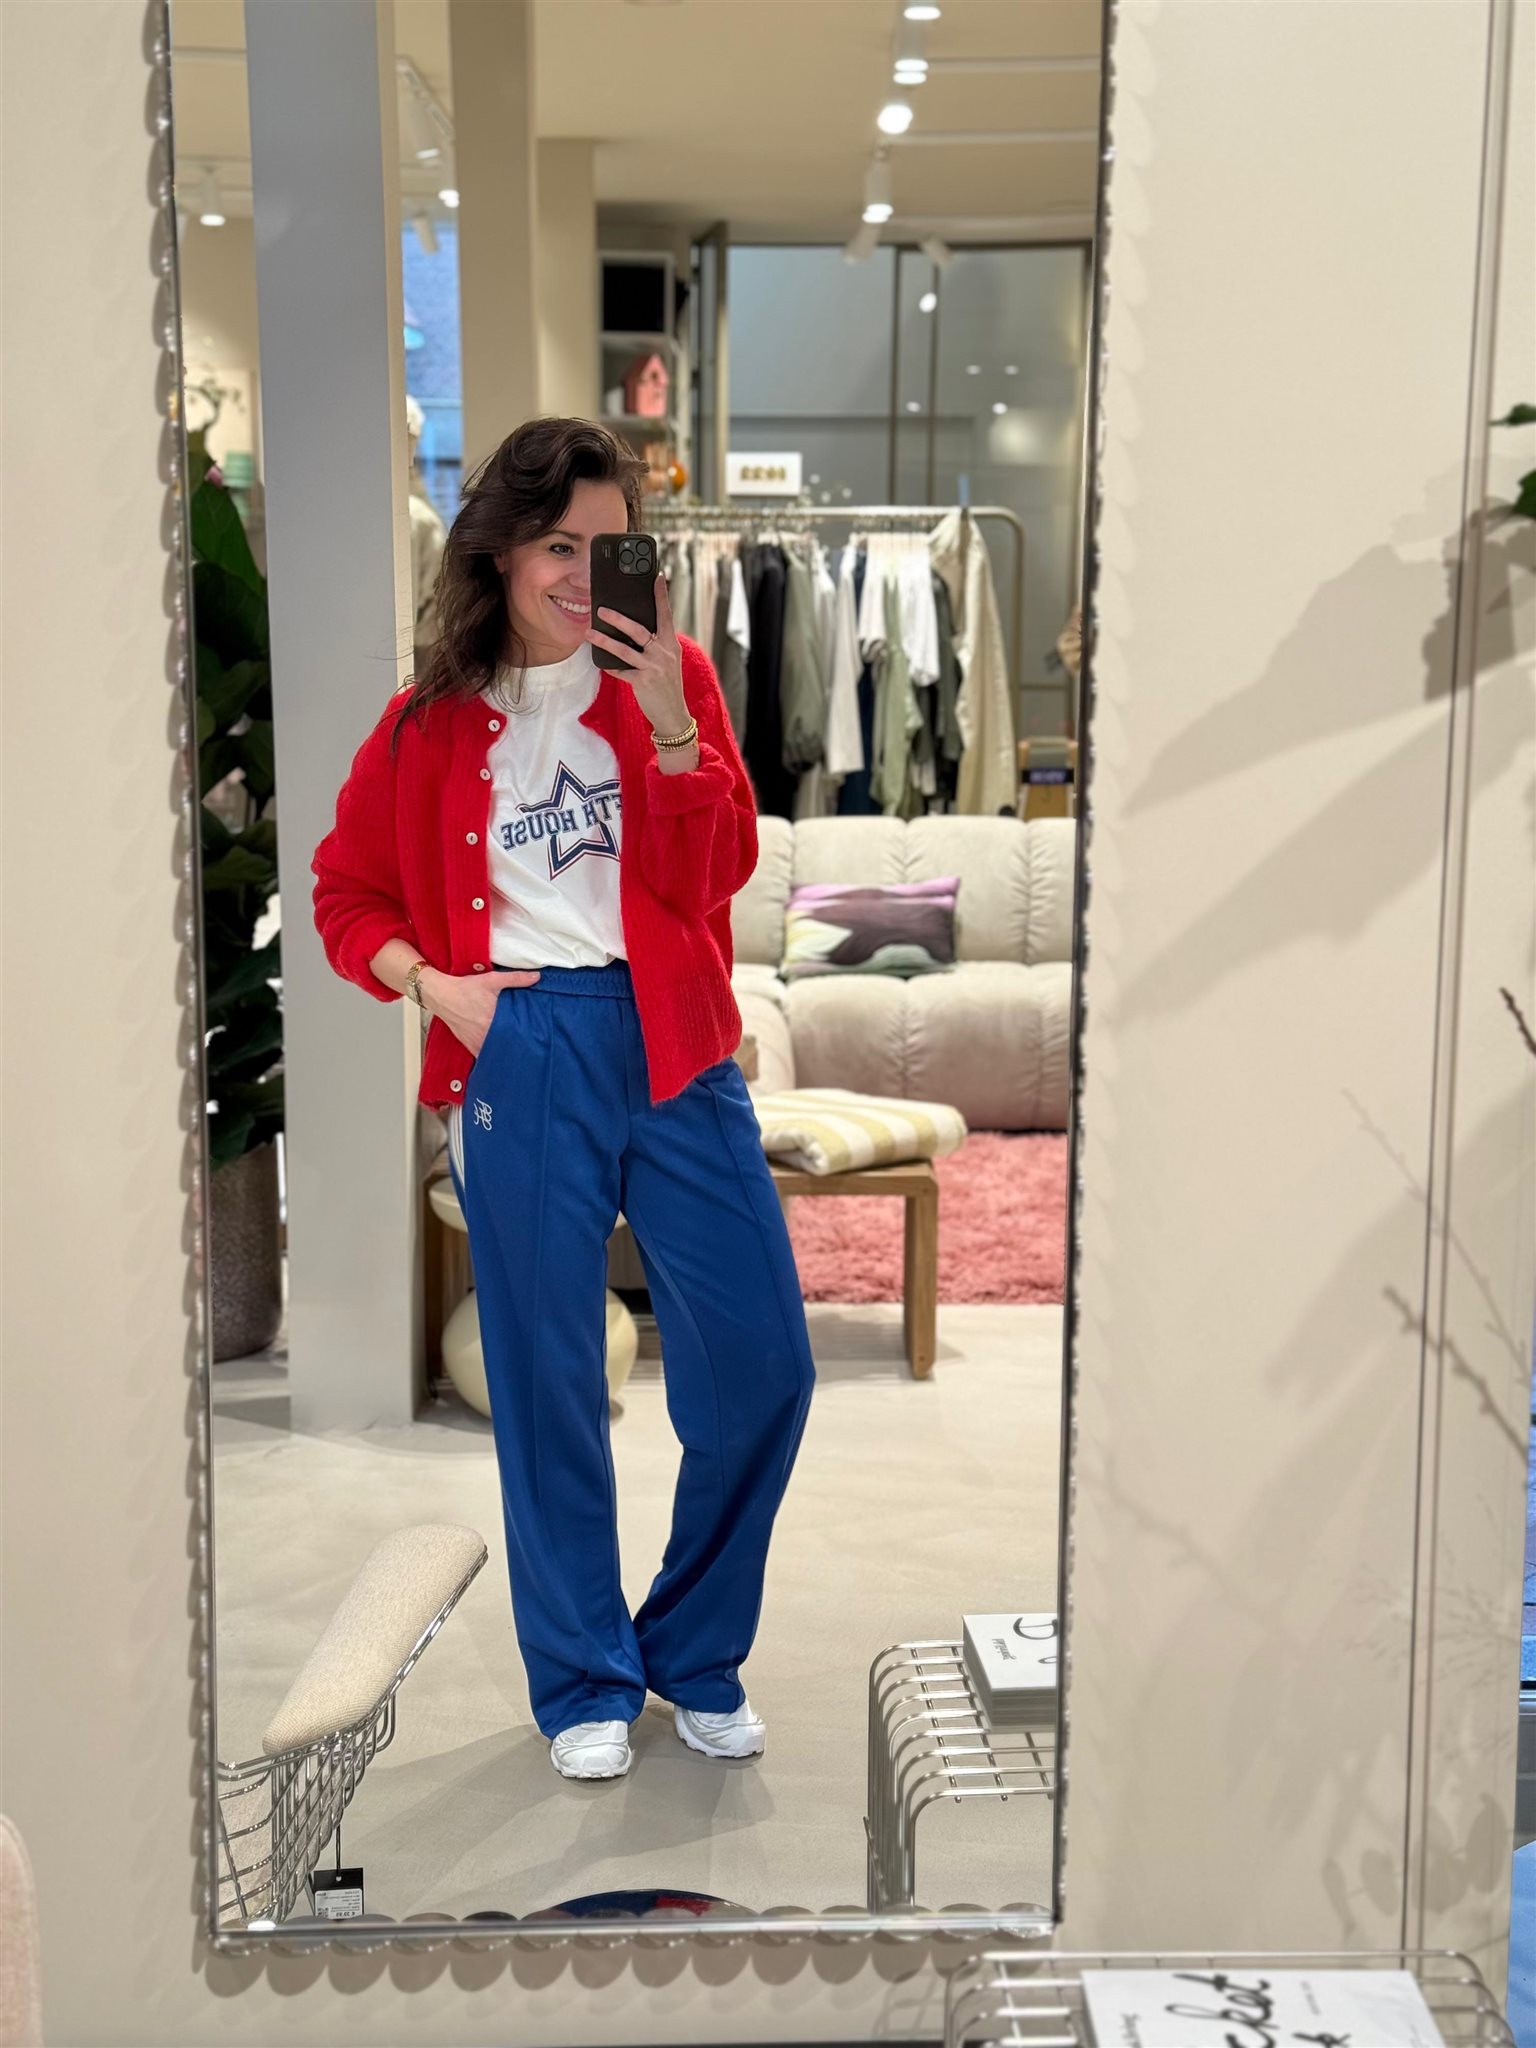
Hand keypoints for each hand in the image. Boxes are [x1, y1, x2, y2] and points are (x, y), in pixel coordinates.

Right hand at [420, 967, 539, 1056]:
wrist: (442, 996)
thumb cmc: (465, 988)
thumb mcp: (492, 980)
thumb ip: (515, 979)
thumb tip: (536, 977)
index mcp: (494, 1020)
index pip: (516, 1034)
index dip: (526, 1037)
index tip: (534, 1037)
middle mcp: (485, 1034)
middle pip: (506, 1044)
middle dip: (516, 1044)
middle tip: (528, 1044)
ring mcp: (477, 1042)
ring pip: (495, 1052)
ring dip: (503, 1050)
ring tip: (514, 1048)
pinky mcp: (469, 1045)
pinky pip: (483, 1055)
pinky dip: (490, 1054)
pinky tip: (497, 1051)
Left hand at [587, 573, 690, 737]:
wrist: (673, 714)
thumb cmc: (667, 685)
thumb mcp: (668, 661)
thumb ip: (656, 645)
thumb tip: (634, 629)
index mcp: (670, 644)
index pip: (666, 615)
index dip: (661, 596)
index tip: (657, 577)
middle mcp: (663, 653)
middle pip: (638, 629)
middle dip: (618, 618)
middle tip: (601, 610)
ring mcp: (653, 667)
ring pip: (624, 649)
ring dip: (604, 640)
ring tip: (589, 633)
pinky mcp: (643, 682)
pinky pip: (620, 670)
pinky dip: (610, 666)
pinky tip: (601, 662)